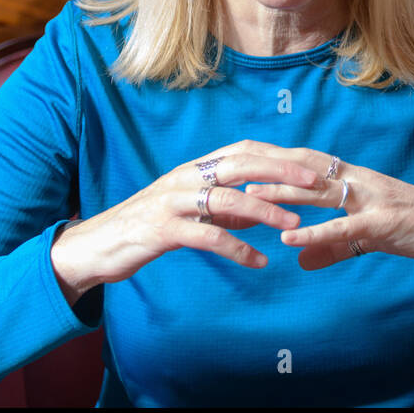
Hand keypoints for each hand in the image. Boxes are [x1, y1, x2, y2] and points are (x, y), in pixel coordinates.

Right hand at [49, 140, 320, 306]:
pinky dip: (237, 249)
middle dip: (280, 172)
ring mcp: (172, 202)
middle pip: (240, 165)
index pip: (243, 150)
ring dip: (265, 212)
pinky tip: (258, 262)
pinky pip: (207, 237)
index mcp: (195, 168)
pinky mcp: (162, 230)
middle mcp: (185, 177)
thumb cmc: (149, 226)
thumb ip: (226, 207)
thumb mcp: (192, 210)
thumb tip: (264, 209)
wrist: (98, 244)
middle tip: (314, 185)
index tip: (311, 164)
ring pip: (226, 199)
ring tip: (293, 226)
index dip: (278, 156)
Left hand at [243, 148, 413, 277]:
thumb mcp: (369, 237)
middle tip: (229, 173)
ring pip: (319, 192)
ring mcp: (372, 199)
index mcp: (355, 180)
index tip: (239, 163)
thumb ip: (334, 247)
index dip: (272, 163)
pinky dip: (315, 233)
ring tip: (247, 198)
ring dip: (281, 195)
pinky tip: (290, 240)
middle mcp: (360, 181)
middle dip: (266, 170)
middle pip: (304, 170)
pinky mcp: (384, 222)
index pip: (306, 165)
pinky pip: (344, 228)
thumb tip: (300, 259)